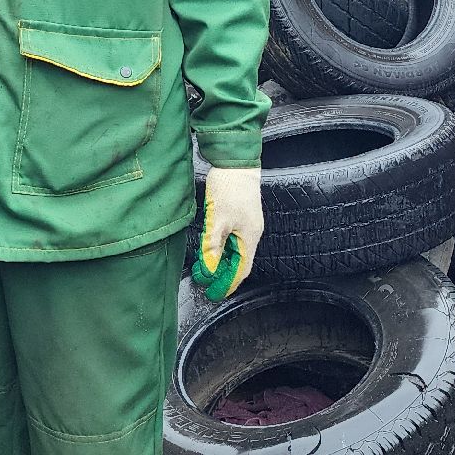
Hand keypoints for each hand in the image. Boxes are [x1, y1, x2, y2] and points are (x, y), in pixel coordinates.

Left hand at [193, 166, 261, 300]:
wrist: (235, 161)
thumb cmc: (229, 188)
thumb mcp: (217, 220)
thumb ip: (212, 247)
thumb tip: (208, 270)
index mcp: (249, 237)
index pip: (241, 270)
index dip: (227, 283)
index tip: (213, 294)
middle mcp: (251, 233)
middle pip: (238, 262)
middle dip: (222, 275)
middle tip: (204, 283)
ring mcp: (246, 223)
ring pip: (234, 250)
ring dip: (220, 261)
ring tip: (203, 269)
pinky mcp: (239, 215)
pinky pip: (232, 239)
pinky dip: (221, 248)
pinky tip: (209, 248)